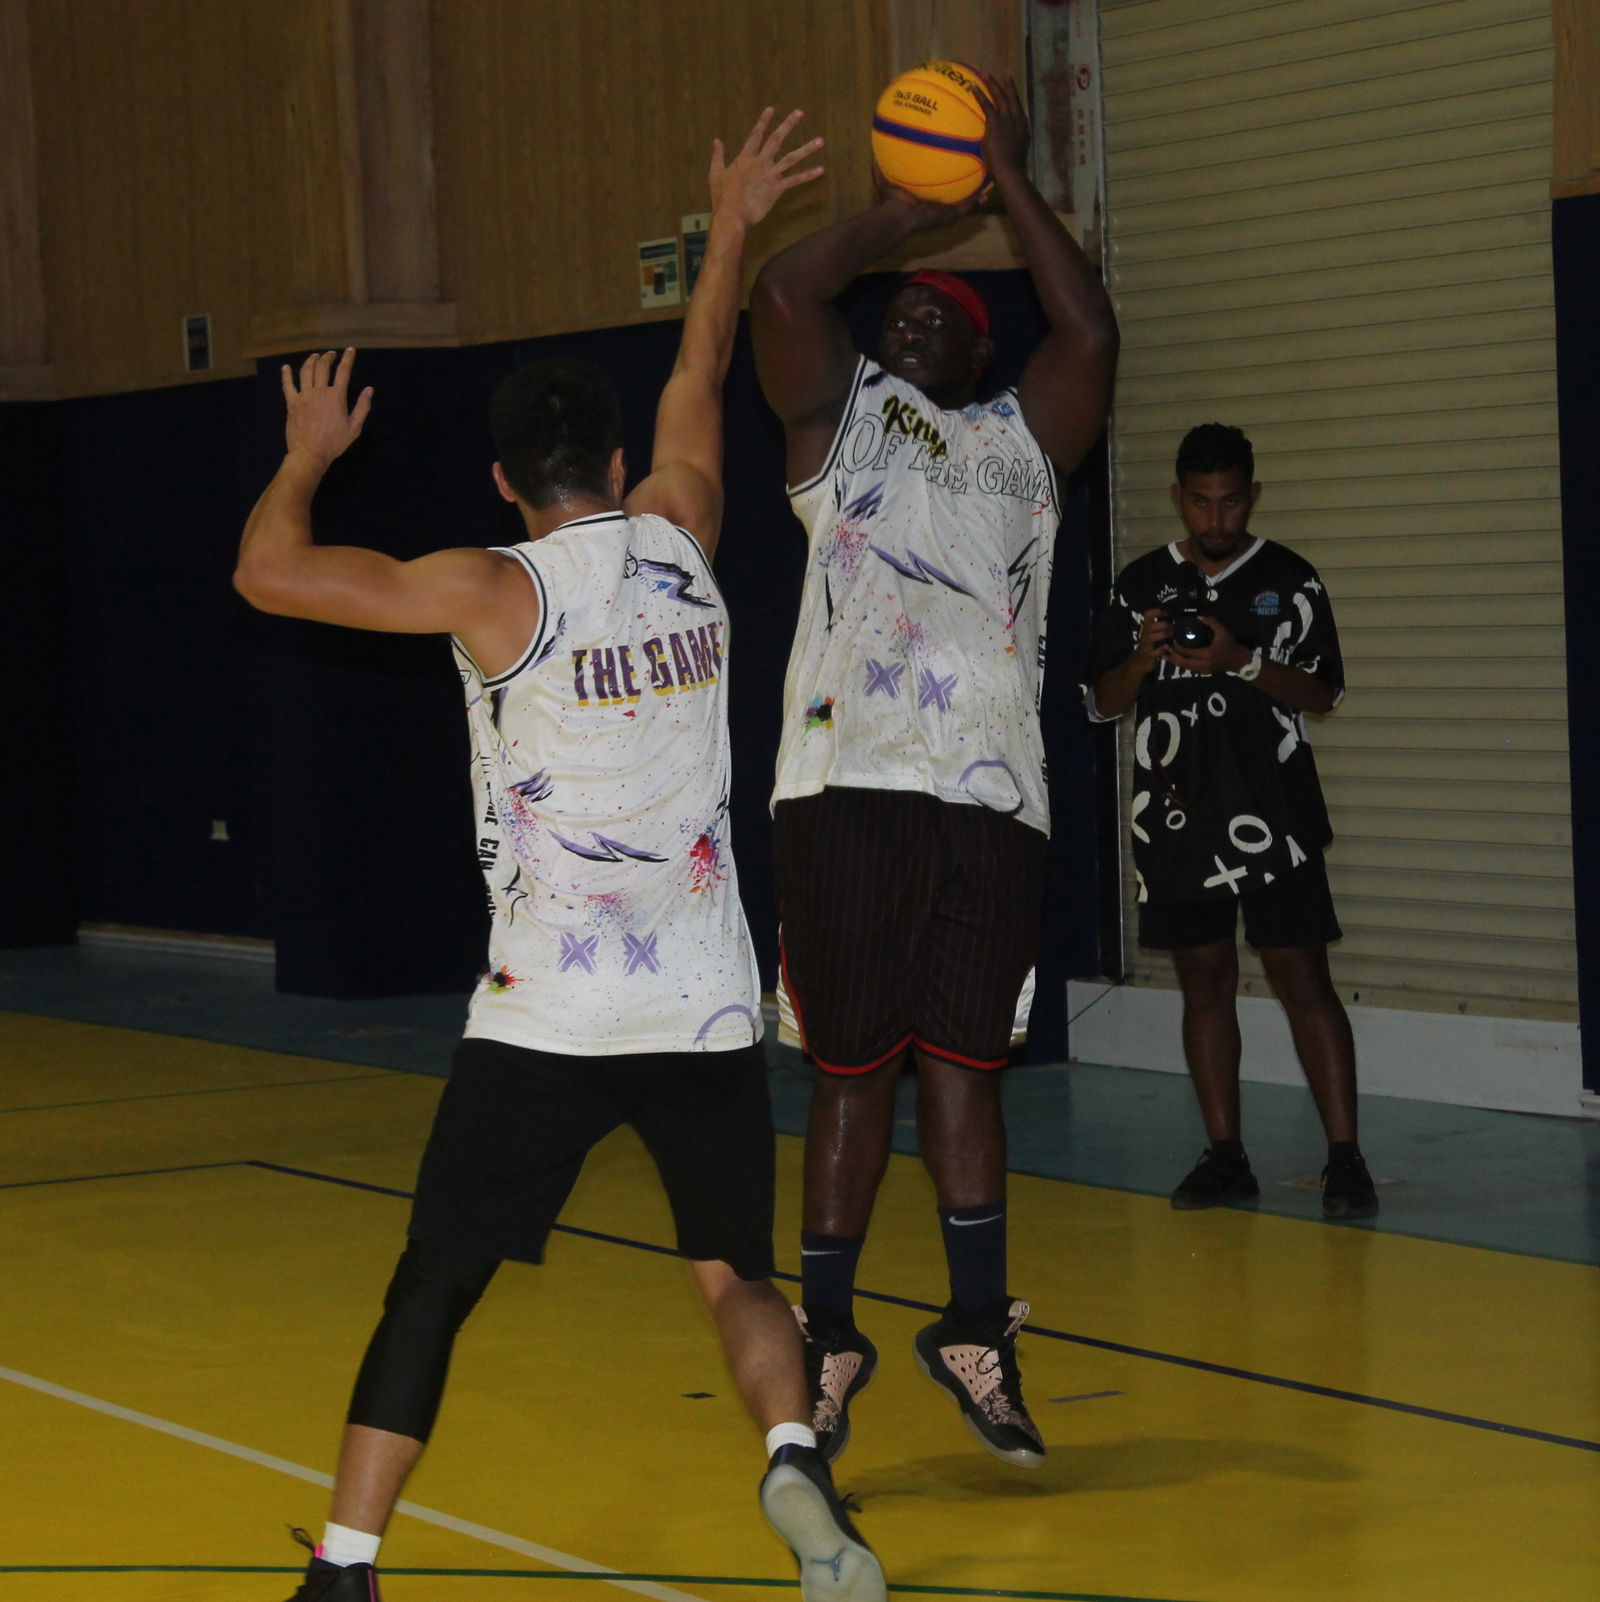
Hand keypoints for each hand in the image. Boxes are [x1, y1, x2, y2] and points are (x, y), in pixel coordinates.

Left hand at [282, 348, 371, 469]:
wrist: (310, 453)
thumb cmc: (335, 443)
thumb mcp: (355, 428)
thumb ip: (362, 407)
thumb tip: (369, 389)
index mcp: (336, 396)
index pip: (343, 371)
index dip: (348, 358)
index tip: (350, 350)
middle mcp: (319, 391)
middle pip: (323, 367)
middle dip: (328, 357)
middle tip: (331, 354)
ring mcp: (304, 396)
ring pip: (306, 371)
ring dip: (311, 361)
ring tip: (315, 356)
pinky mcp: (291, 403)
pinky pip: (287, 385)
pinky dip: (286, 374)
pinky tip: (286, 367)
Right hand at [710, 108, 823, 227]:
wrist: (731, 215)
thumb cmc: (721, 198)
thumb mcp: (715, 174)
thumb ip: (718, 156)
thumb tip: (716, 141)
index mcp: (744, 158)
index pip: (756, 135)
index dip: (763, 121)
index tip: (771, 109)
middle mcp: (759, 163)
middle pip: (776, 139)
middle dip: (788, 125)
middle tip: (800, 112)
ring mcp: (769, 175)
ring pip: (791, 158)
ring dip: (807, 149)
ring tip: (820, 141)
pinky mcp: (776, 189)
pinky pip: (795, 180)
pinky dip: (808, 175)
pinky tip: (820, 170)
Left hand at [872, 165, 982, 227]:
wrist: (899, 217)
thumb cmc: (890, 203)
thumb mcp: (884, 182)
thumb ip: (880, 167)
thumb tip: (873, 155)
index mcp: (922, 195)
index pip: (934, 184)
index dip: (942, 176)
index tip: (949, 167)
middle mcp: (934, 203)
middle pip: (951, 194)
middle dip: (962, 185)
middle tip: (973, 175)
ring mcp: (942, 210)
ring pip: (963, 202)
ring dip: (974, 196)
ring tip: (987, 186)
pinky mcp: (948, 215)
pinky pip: (964, 208)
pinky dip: (974, 202)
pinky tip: (985, 196)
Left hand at [970, 69, 1029, 183]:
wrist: (1010, 172)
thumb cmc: (1010, 173)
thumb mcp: (1013, 160)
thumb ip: (1008, 153)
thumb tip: (1001, 157)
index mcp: (1023, 129)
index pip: (1019, 110)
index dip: (1016, 99)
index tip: (1012, 91)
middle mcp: (1018, 121)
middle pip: (1012, 98)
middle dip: (1007, 85)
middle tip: (1004, 74)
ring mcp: (1008, 121)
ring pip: (1000, 96)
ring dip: (992, 83)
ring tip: (984, 72)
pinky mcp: (997, 124)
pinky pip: (987, 105)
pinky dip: (980, 95)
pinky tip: (973, 86)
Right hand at [1134, 607, 1172, 669]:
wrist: (1141, 659)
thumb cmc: (1151, 643)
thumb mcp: (1153, 631)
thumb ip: (1160, 624)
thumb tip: (1174, 616)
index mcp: (1147, 626)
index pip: (1148, 614)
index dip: (1158, 611)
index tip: (1166, 614)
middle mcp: (1145, 633)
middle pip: (1153, 625)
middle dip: (1166, 625)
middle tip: (1173, 628)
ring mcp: (1146, 644)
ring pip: (1153, 637)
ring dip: (1165, 635)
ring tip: (1171, 637)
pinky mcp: (1149, 654)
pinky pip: (1156, 651)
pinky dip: (1162, 649)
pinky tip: (1167, 647)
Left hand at [1164, 615, 1252, 676]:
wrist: (1238, 660)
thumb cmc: (1230, 645)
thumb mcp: (1223, 631)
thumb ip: (1211, 622)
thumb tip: (1198, 617)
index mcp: (1206, 654)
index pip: (1187, 652)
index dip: (1178, 647)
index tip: (1173, 640)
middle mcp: (1203, 664)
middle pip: (1182, 662)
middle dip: (1172, 656)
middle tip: (1165, 648)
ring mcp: (1202, 670)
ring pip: (1184, 667)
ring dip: (1175, 661)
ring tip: (1166, 655)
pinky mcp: (1203, 672)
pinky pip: (1189, 668)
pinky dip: (1182, 664)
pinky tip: (1176, 658)